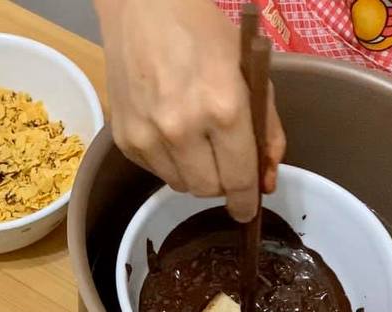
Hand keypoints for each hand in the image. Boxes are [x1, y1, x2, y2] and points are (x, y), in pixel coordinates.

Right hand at [95, 0, 285, 221]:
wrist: (143, 10)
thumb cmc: (203, 33)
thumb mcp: (251, 73)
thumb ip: (267, 129)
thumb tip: (266, 179)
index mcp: (223, 109)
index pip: (239, 179)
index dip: (247, 201)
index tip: (248, 211)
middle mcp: (182, 129)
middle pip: (208, 189)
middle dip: (222, 182)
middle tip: (224, 162)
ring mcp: (147, 136)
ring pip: (180, 185)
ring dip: (194, 173)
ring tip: (195, 140)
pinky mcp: (124, 139)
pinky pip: (154, 171)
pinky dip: (168, 161)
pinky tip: (169, 130)